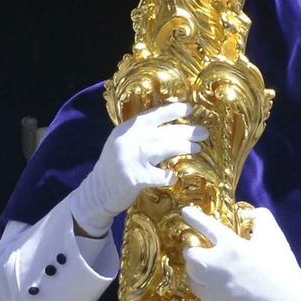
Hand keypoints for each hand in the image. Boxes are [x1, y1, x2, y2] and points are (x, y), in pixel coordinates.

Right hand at [70, 102, 206, 232]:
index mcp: (127, 129)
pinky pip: (160, 175)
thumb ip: (141, 135)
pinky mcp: (135, 178)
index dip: (173, 110)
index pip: (153, 115)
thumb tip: (173, 128)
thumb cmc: (114, 167)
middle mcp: (130, 140)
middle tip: (203, 132)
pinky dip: (170, 176)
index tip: (190, 108)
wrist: (97, 192)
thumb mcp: (123, 143)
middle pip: (164, 131)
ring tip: (197, 148)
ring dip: (185, 147)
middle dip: (187, 131)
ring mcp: (132, 158)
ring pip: (166, 147)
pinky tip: (175, 177)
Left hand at [179, 204, 300, 300]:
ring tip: (202, 260)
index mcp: (232, 245)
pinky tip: (202, 276)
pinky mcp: (215, 298)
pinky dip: (194, 279)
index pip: (206, 226)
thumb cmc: (279, 263)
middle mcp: (218, 264)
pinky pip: (194, 287)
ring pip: (190, 270)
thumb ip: (258, 216)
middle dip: (192, 247)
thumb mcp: (272, 233)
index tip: (185, 211)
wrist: (285, 298)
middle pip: (190, 253)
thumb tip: (244, 214)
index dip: (193, 217)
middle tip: (200, 245)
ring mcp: (214, 283)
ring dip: (193, 263)